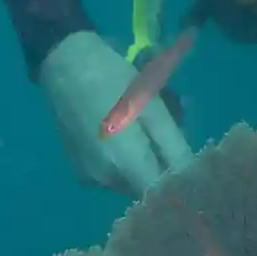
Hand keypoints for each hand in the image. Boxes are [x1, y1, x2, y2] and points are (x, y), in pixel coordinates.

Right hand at [37, 31, 193, 195]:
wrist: (63, 63)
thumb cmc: (112, 78)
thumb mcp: (152, 106)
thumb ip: (172, 145)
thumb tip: (189, 176)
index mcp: (123, 164)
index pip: (162, 192)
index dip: (180, 180)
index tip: (193, 158)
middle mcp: (105, 180)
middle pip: (149, 183)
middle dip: (166, 157)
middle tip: (177, 117)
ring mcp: (90, 175)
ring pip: (133, 175)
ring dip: (149, 153)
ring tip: (155, 114)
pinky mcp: (81, 167)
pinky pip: (115, 169)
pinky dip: (129, 153)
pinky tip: (130, 122)